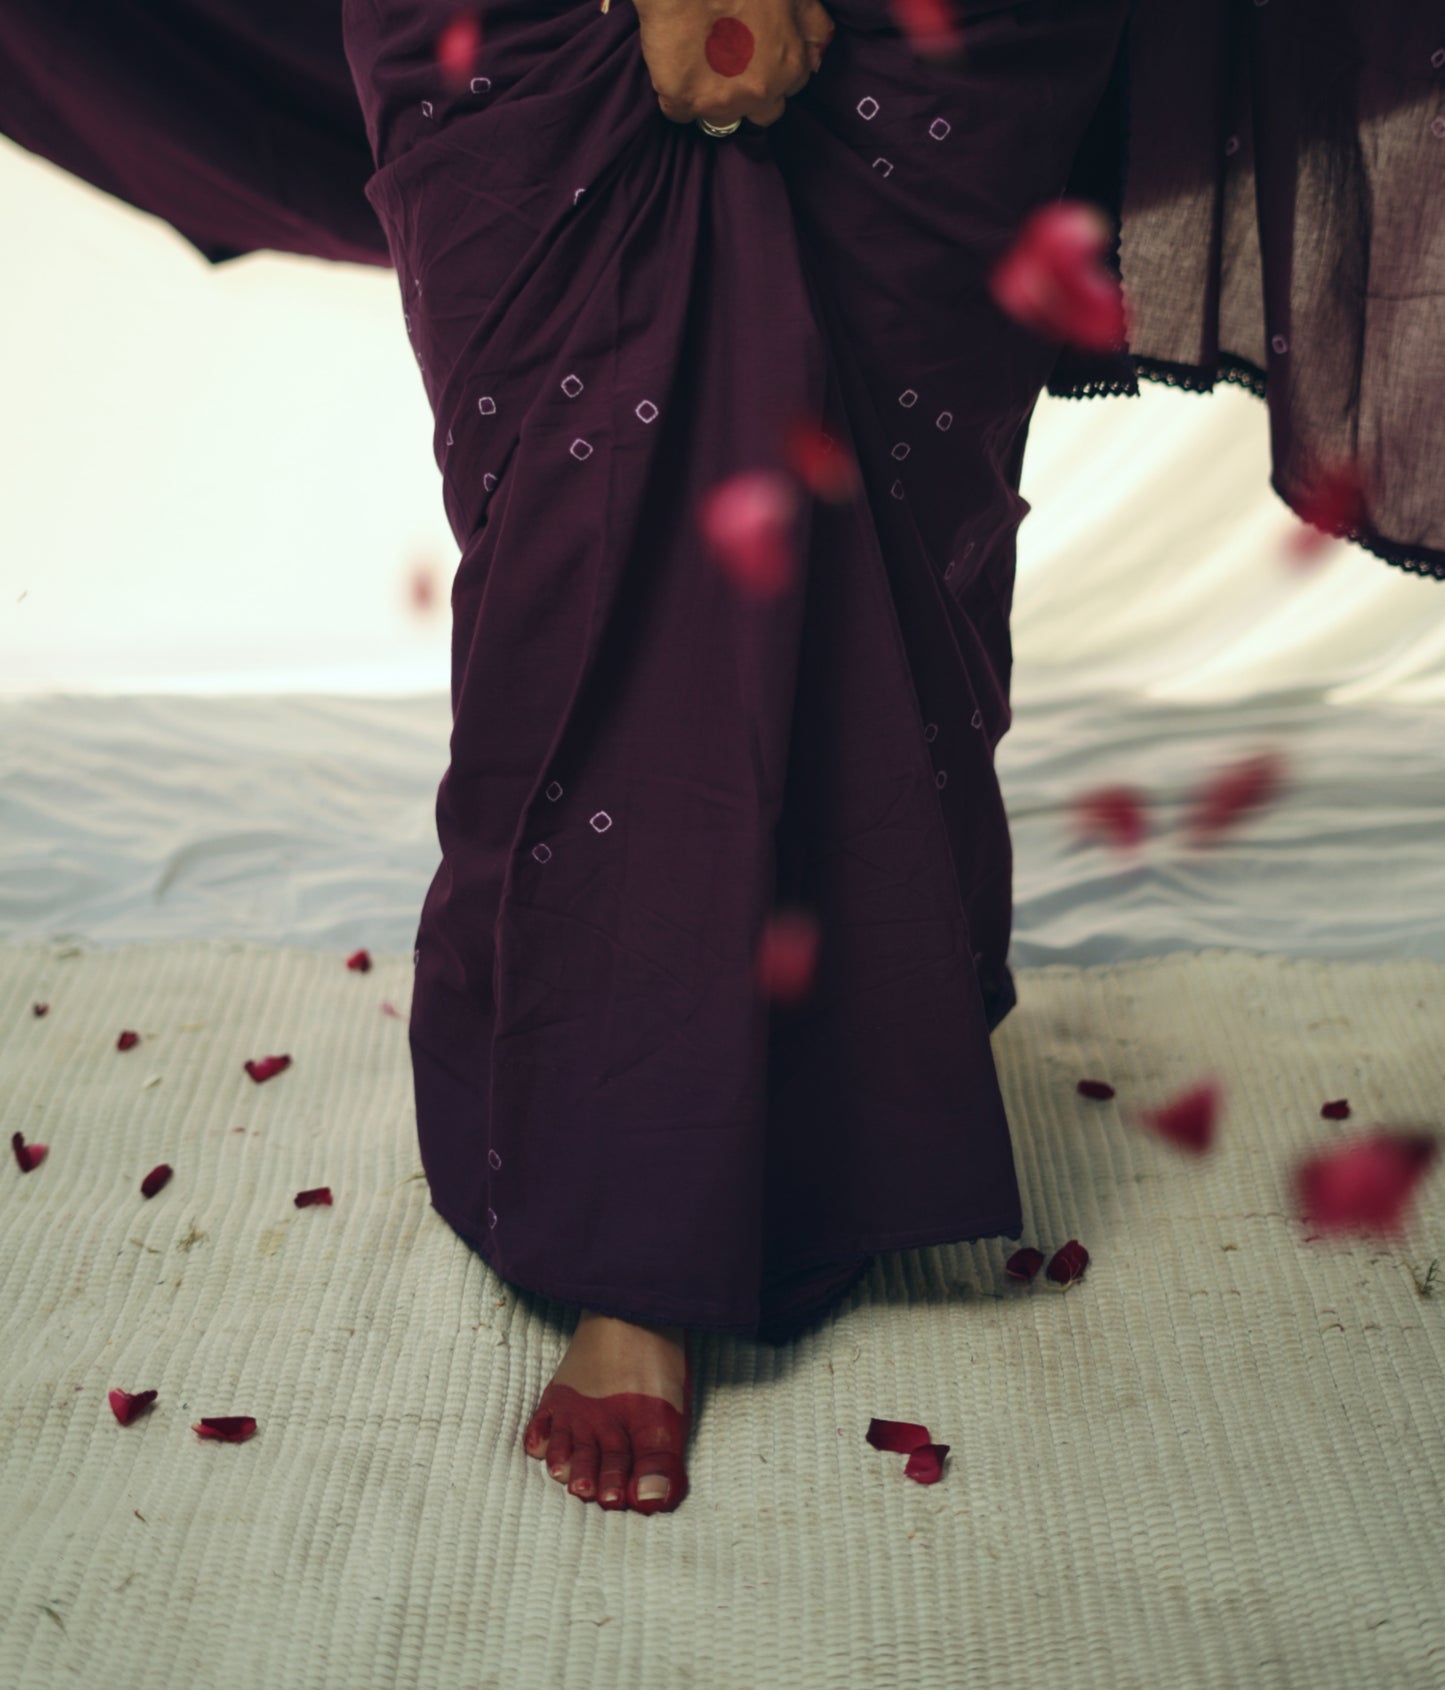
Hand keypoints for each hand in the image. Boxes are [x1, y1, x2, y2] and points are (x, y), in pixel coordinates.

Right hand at [632, 0, 836, 130]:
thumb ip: (811, 26)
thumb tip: (816, 58)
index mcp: (790, 67)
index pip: (789, 89)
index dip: (773, 70)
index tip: (756, 55)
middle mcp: (759, 93)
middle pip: (760, 113)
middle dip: (752, 94)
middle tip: (731, 64)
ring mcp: (719, 101)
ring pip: (720, 118)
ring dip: (714, 99)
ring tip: (699, 64)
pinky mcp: (681, 101)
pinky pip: (679, 114)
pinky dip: (676, 96)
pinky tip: (675, 68)